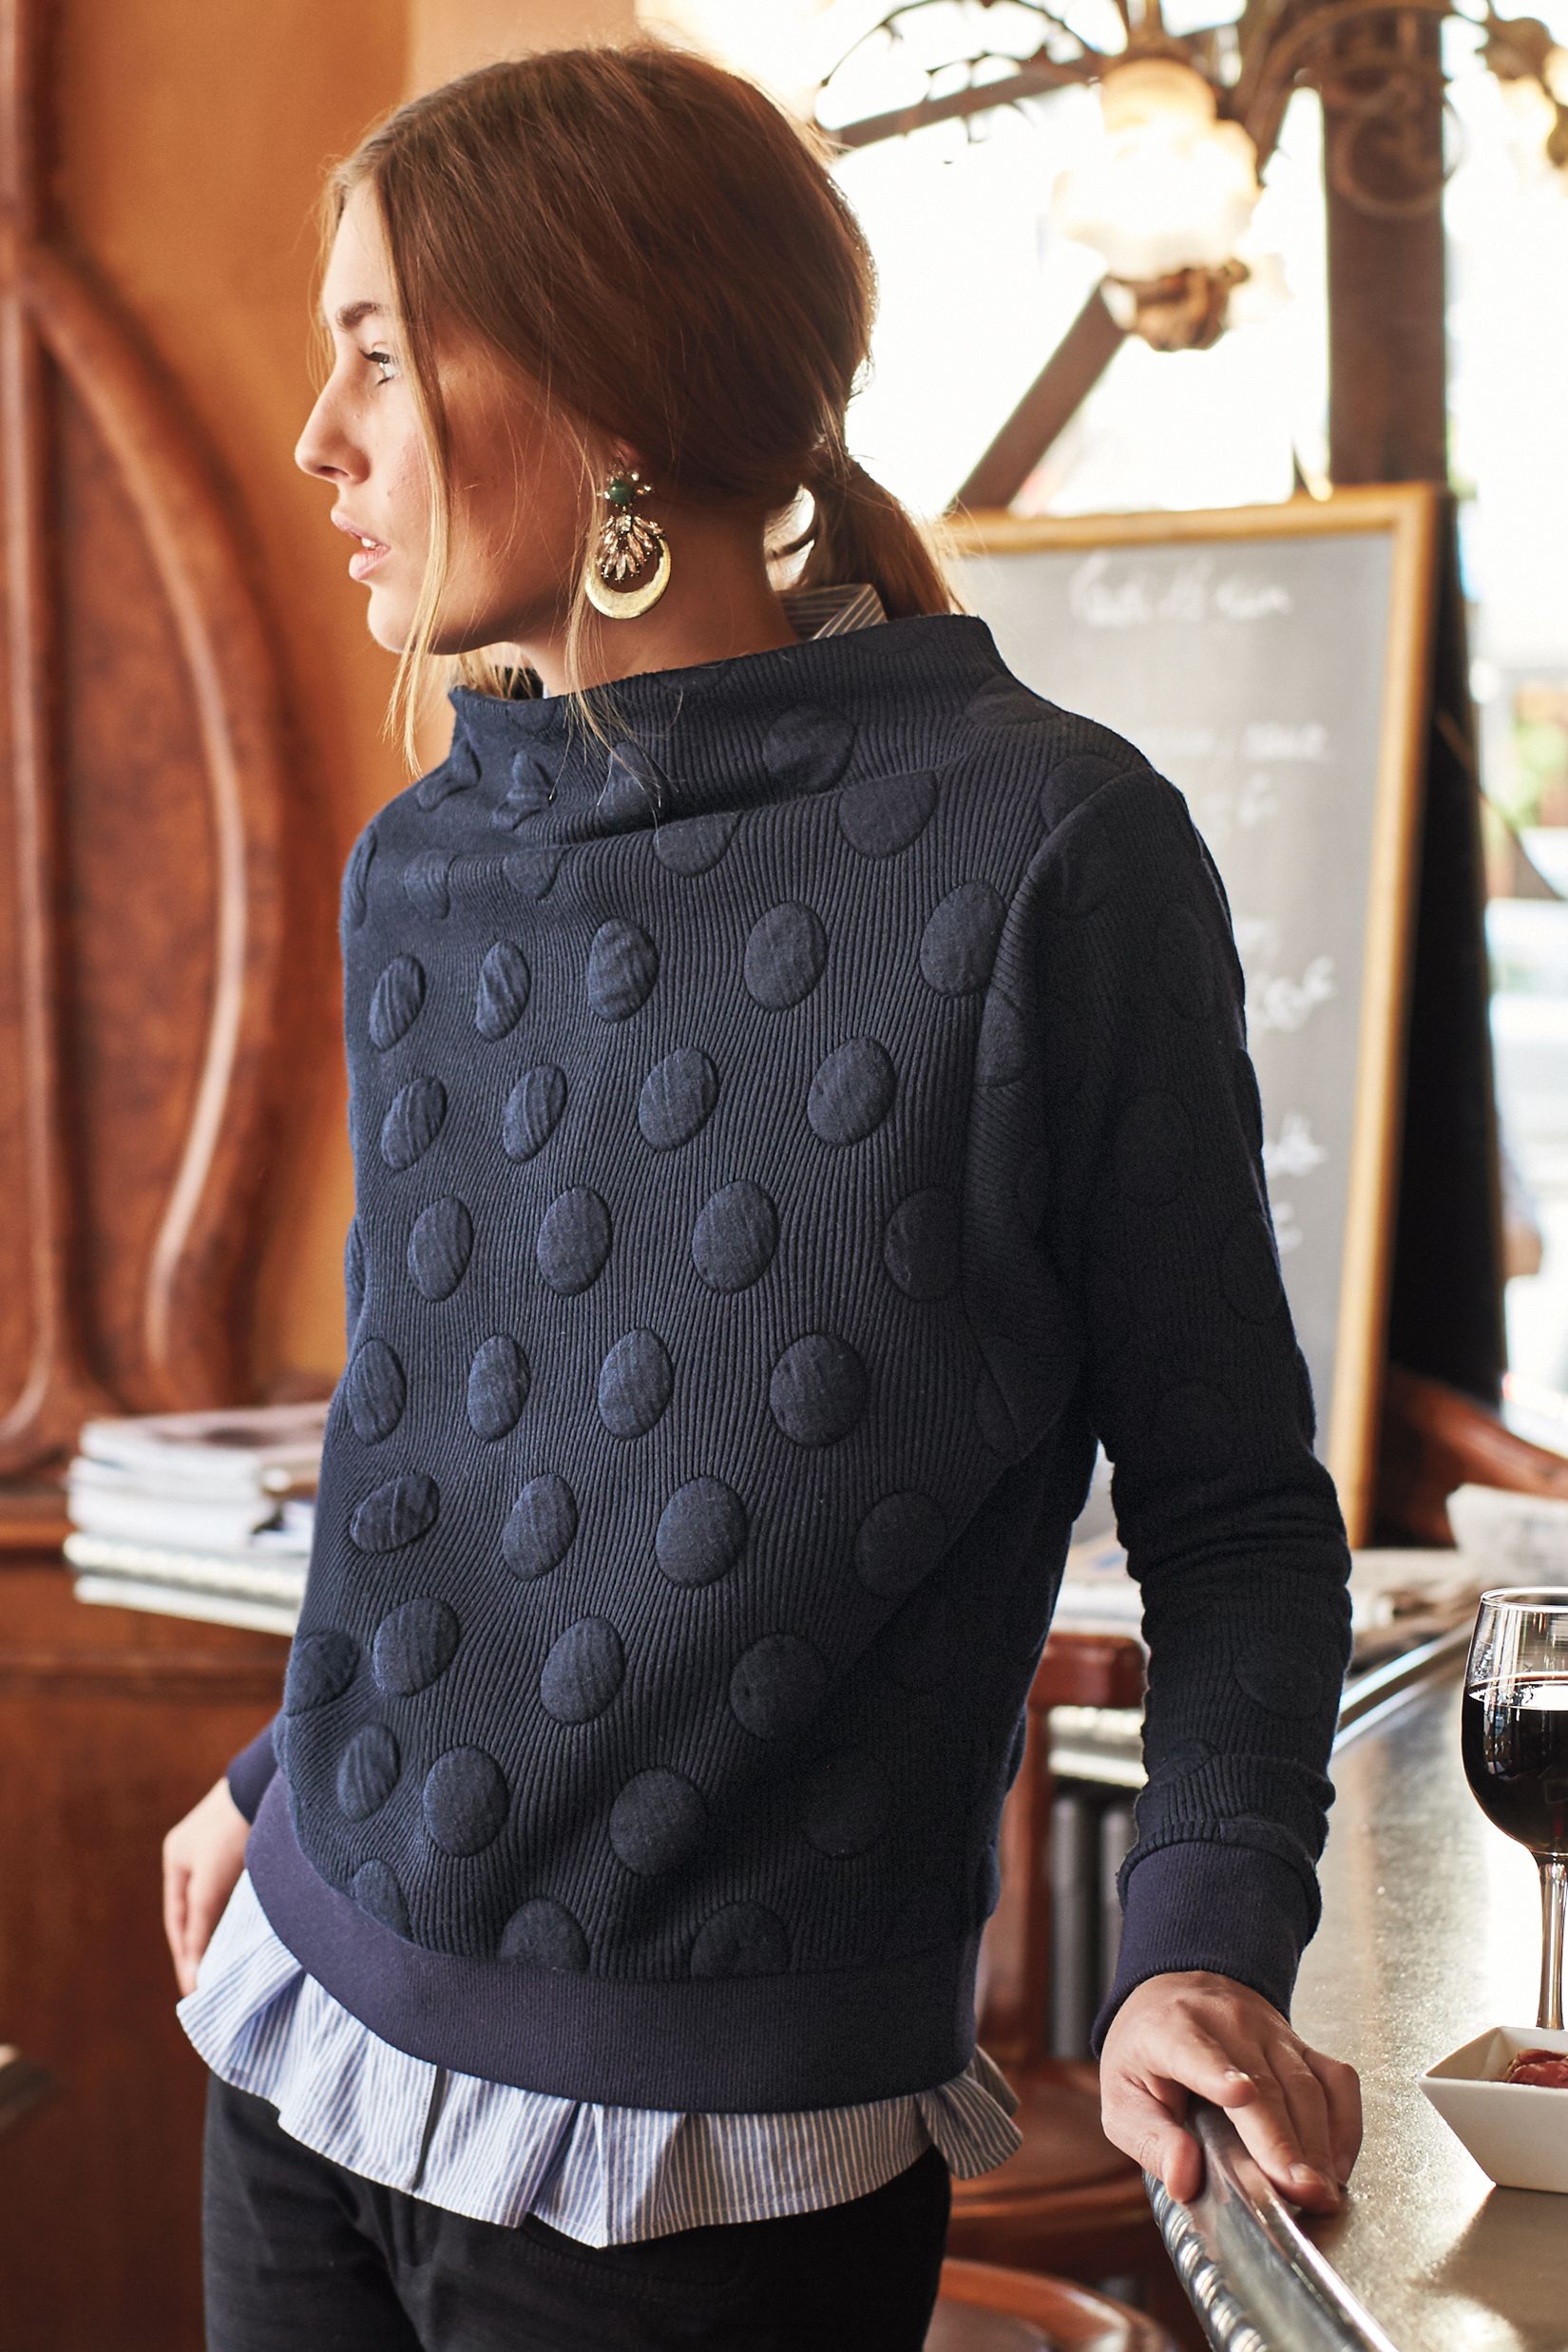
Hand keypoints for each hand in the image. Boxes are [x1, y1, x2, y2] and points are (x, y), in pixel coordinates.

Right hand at [162, 1775, 251, 1995]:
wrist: (266, 1785)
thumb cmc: (231, 1834)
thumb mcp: (209, 1886)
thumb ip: (200, 1928)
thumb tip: (194, 1975)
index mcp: (176, 1859)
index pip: (178, 1920)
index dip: (186, 1955)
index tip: (194, 1990)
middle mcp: (196, 1854)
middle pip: (197, 1912)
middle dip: (203, 1946)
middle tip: (213, 1984)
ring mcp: (223, 1848)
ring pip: (221, 1901)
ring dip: (225, 1930)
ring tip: (234, 1966)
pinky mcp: (250, 1845)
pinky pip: (241, 1889)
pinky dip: (242, 1911)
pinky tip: (254, 1928)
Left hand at [1098, 1969, 1361, 2214]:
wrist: (1179, 1991)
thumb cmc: (1148, 2053)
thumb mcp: (1122, 2096)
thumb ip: (1150, 2140)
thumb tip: (1184, 2180)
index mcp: (1171, 2031)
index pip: (1197, 2052)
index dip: (1219, 2073)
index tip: (1239, 2094)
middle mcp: (1228, 2023)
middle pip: (1265, 2085)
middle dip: (1285, 2144)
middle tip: (1302, 2193)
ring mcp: (1271, 2031)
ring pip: (1305, 2087)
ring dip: (1318, 2145)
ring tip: (1321, 2194)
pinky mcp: (1302, 2045)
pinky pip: (1337, 2082)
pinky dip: (1344, 2126)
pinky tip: (1336, 2167)